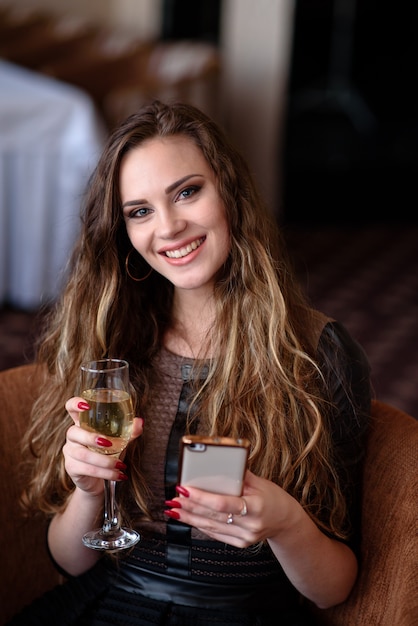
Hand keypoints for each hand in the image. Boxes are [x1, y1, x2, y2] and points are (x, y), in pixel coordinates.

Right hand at [63, 396, 143, 496]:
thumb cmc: (108, 454)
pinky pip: (87, 469)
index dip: (75, 404)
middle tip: (110, 444)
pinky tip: (118, 474)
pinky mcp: (71, 467)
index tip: (86, 405)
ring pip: (83, 454)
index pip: (71, 408)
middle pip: (73, 432)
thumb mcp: (119, 441)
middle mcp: (73, 436)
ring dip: (104, 460)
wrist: (100, 481)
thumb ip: (129, 431)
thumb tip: (140, 421)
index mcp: (82, 423)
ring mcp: (70, 452)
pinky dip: (105, 473)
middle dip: (91, 438)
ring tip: (121, 464)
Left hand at [164, 469, 294, 547]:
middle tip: (173, 499)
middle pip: (213, 516)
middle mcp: (250, 525)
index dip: (201, 497)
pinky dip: (200, 525)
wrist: (286, 522)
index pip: (223, 503)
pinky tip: (189, 518)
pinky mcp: (240, 543)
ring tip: (174, 509)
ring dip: (189, 517)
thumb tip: (218, 462)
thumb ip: (239, 474)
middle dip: (190, 507)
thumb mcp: (260, 482)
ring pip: (211, 527)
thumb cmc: (273, 497)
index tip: (185, 489)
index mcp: (256, 507)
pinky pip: (216, 534)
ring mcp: (245, 537)